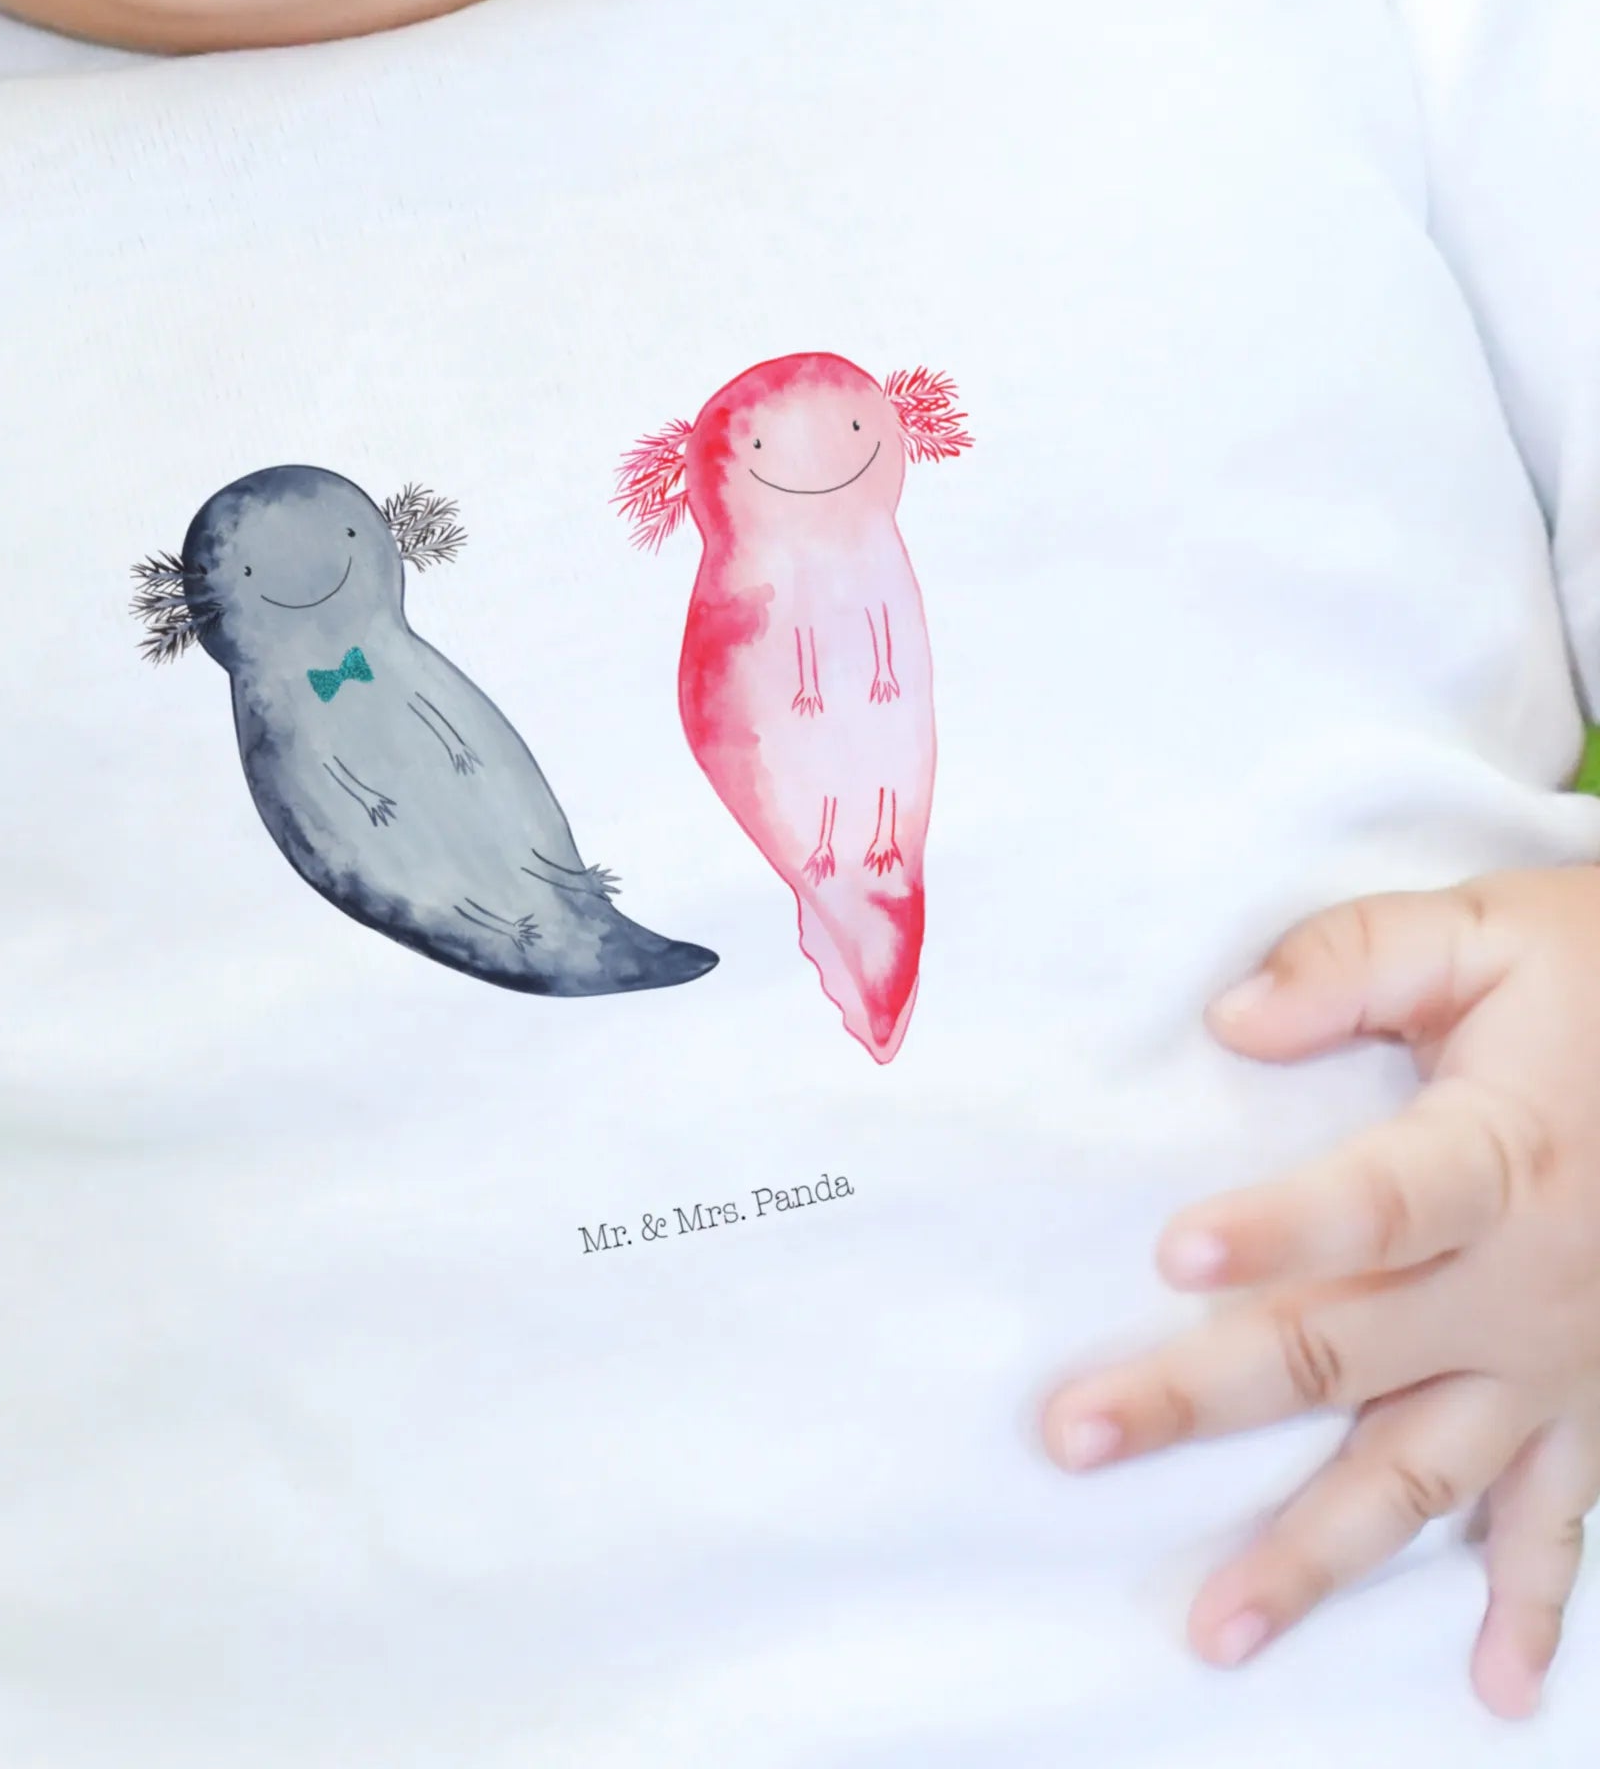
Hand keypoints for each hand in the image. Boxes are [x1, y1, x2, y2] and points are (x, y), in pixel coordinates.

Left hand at [1041, 869, 1599, 1719]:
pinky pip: (1563, 1520)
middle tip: (1076, 1439)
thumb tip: (1230, 1018)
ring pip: (1426, 1474)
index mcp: (1497, 1157)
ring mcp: (1560, 1362)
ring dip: (1320, 1555)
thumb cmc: (1598, 977)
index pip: (1377, 1203)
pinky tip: (1493, 1691)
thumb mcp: (1487, 932)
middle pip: (1347, 1352)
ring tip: (1219, 1628)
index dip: (1281, 1229)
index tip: (1174, 1254)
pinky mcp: (1594, 1403)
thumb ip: (1355, 961)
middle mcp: (1524, 1283)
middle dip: (1201, 1398)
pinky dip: (1530, 1607)